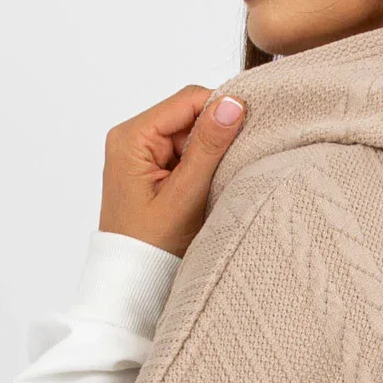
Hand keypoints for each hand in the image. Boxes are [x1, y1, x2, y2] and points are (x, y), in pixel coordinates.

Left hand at [98, 84, 247, 258]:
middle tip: (232, 165)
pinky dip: (202, 165)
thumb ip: (209, 147)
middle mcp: (131, 137)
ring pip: (190, 133)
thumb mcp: (185, 196)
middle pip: (189, 114)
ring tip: (216, 183)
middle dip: (216, 135)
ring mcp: (139, 152)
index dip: (222, 109)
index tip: (251, 130)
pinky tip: (207, 186)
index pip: (188, 100)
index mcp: (131, 138)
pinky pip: (184, 151)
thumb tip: (233, 103)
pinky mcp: (149, 167)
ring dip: (210, 153)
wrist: (133, 281)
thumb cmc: (152, 247)